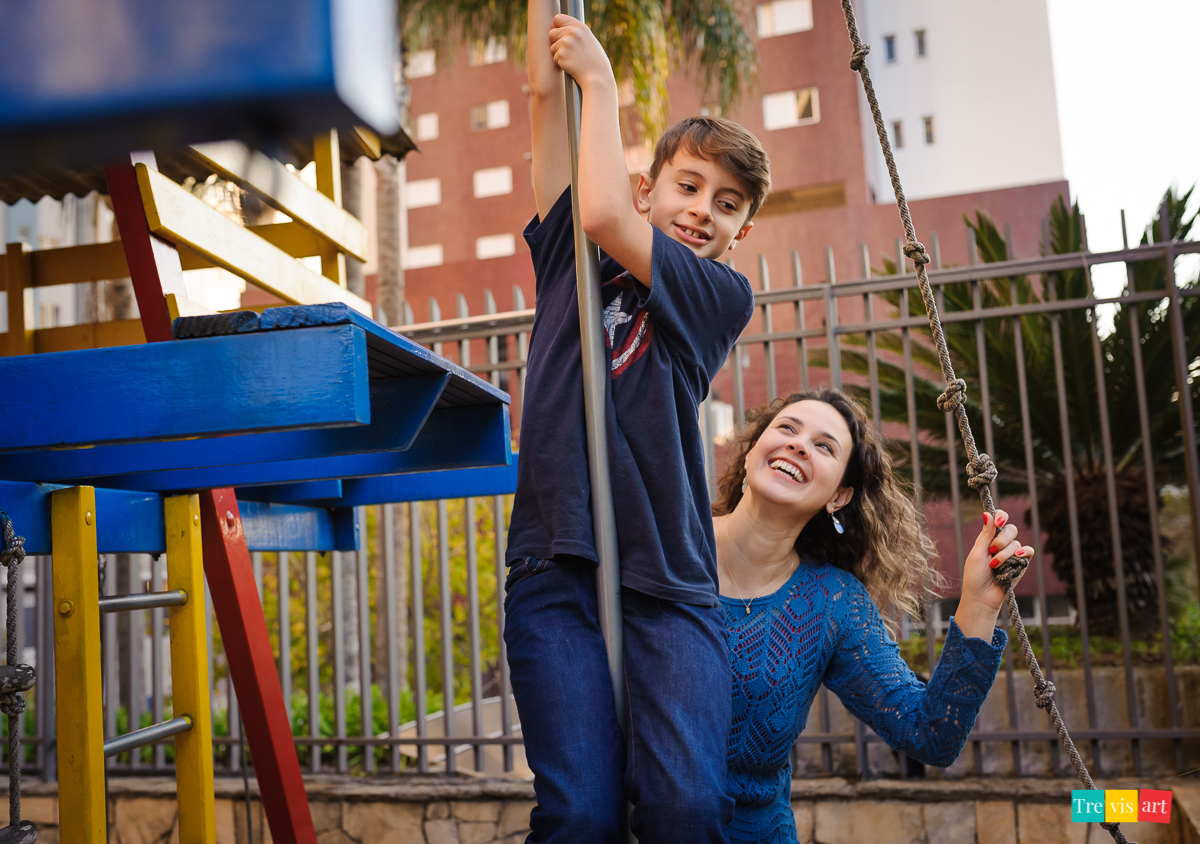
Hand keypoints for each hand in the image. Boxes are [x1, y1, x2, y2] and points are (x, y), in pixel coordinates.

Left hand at [549, 14, 613, 88]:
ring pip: (552, 47)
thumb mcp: (589, 41)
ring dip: (558, 55)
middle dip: (555, 42)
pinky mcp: (562, 55)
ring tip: (573, 60)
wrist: (598, 77)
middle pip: (551, 33)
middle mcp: (572, 32)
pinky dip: (560, 64)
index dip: (556, 27)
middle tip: (567, 52)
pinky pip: (554, 58)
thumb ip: (576, 34)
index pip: (558, 18)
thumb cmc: (595, 62)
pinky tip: (572, 66)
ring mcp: (566, 43)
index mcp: (580, 27)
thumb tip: (560, 31)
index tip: (559, 34)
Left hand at [955, 510, 1031, 638]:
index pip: (999, 520)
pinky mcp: (1021, 564)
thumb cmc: (975, 576)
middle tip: (992, 550)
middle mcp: (1001, 544)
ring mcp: (1012, 554)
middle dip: (1001, 538)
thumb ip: (985, 534)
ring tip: (995, 566)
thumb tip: (987, 513)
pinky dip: (1023, 553)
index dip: (1001, 517)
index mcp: (988, 538)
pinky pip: (1028, 552)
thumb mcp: (977, 553)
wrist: (982, 597)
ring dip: (1005, 554)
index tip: (998, 522)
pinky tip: (1018, 557)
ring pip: (1016, 543)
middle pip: (1011, 529)